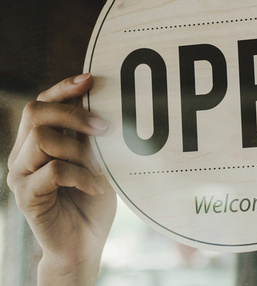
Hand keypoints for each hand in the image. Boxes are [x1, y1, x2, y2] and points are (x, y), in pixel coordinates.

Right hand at [6, 74, 115, 284]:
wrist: (84, 244)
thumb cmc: (92, 201)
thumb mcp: (96, 161)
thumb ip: (91, 137)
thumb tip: (105, 101)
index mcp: (37, 142)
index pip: (40, 104)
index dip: (62, 88)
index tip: (91, 79)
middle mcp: (22, 155)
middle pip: (35, 112)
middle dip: (73, 113)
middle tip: (105, 128)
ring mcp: (21, 175)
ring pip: (43, 139)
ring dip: (80, 150)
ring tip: (101, 168)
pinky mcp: (26, 196)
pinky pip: (54, 171)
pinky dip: (82, 176)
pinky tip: (97, 187)